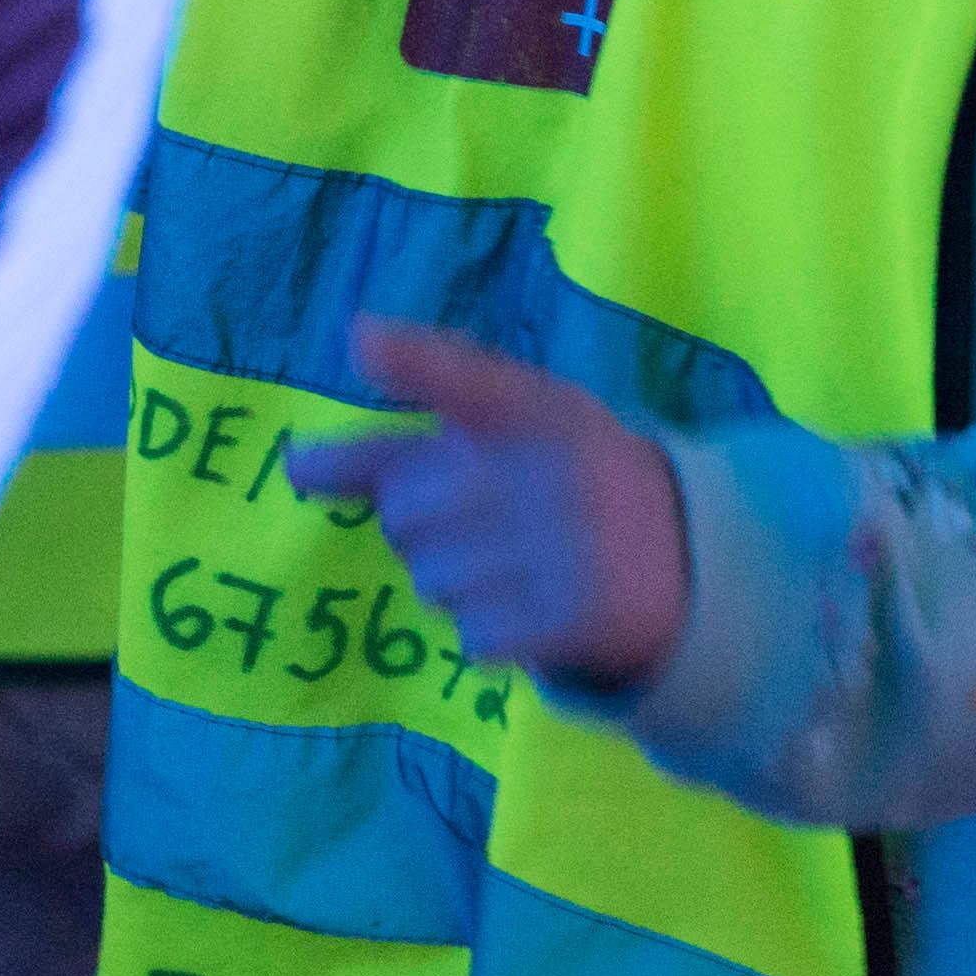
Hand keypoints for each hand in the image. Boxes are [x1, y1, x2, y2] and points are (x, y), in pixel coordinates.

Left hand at [284, 315, 692, 689]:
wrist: (684, 557)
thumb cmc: (558, 485)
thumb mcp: (502, 442)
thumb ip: (398, 449)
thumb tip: (291, 465)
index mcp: (540, 409)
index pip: (468, 376)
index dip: (412, 358)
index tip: (361, 339)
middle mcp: (553, 466)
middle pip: (406, 512)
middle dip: (425, 530)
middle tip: (488, 525)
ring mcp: (568, 541)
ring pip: (431, 581)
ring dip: (459, 587)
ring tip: (520, 568)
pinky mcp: (575, 613)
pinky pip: (473, 637)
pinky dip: (493, 635)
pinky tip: (536, 610)